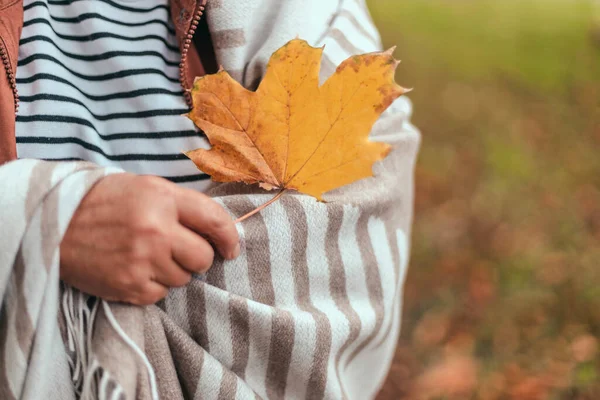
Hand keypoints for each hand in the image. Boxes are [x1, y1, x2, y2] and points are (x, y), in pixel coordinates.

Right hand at [59, 173, 238, 304]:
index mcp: (162, 198)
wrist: (54, 223)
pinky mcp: (129, 287)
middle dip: (197, 256)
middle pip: (203, 257)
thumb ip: (182, 205)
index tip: (231, 248)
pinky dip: (154, 285)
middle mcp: (156, 229)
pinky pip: (162, 294)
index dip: (230, 237)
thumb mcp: (145, 188)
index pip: (215, 220)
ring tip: (148, 256)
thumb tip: (218, 230)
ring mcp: (142, 261)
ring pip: (184, 279)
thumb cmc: (104, 202)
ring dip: (174, 271)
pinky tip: (135, 269)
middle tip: (179, 250)